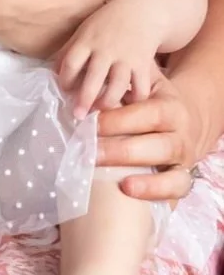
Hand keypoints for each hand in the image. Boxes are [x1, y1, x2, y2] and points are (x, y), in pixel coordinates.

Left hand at [57, 0, 157, 115]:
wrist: (142, 11)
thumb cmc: (107, 24)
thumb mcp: (84, 31)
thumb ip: (69, 51)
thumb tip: (52, 73)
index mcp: (86, 41)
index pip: (71, 63)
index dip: (65, 79)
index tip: (64, 91)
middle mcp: (106, 50)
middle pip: (93, 78)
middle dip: (84, 99)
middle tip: (78, 115)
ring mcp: (126, 58)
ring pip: (117, 86)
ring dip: (108, 101)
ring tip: (102, 110)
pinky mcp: (144, 65)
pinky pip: (140, 87)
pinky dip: (135, 99)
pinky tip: (128, 103)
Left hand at [96, 71, 205, 199]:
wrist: (188, 121)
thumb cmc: (153, 102)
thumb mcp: (143, 86)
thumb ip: (122, 83)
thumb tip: (86, 82)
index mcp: (170, 107)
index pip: (146, 114)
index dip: (117, 120)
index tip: (88, 124)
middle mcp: (180, 134)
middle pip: (157, 144)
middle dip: (120, 150)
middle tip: (89, 153)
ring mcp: (183, 158)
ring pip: (168, 169)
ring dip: (141, 177)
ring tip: (114, 181)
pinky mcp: (183, 178)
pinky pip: (176, 188)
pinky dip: (156, 191)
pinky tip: (130, 191)